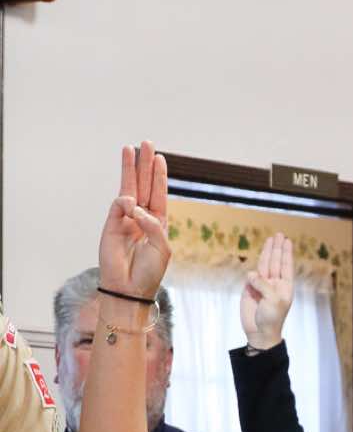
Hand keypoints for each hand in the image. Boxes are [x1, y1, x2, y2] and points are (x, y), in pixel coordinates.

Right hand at [98, 143, 170, 301]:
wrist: (129, 288)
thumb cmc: (149, 271)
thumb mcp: (162, 247)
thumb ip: (153, 225)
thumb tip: (136, 206)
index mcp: (158, 222)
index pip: (158, 193)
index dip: (159, 176)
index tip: (160, 158)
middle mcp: (142, 217)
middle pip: (143, 185)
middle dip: (144, 164)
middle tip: (146, 143)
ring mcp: (125, 219)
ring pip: (128, 188)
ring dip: (130, 169)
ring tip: (131, 149)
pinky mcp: (111, 224)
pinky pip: (118, 206)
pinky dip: (125, 203)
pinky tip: (130, 204)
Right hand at [239, 234, 294, 350]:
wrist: (259, 332)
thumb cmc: (271, 318)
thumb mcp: (272, 301)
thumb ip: (263, 285)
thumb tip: (252, 273)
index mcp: (285, 286)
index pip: (286, 266)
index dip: (286, 253)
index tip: (287, 241)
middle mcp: (274, 283)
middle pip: (275, 262)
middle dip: (277, 248)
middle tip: (279, 235)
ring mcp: (262, 285)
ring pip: (264, 265)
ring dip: (267, 253)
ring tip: (270, 240)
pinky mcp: (250, 289)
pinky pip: (252, 275)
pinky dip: (254, 267)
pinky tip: (259, 258)